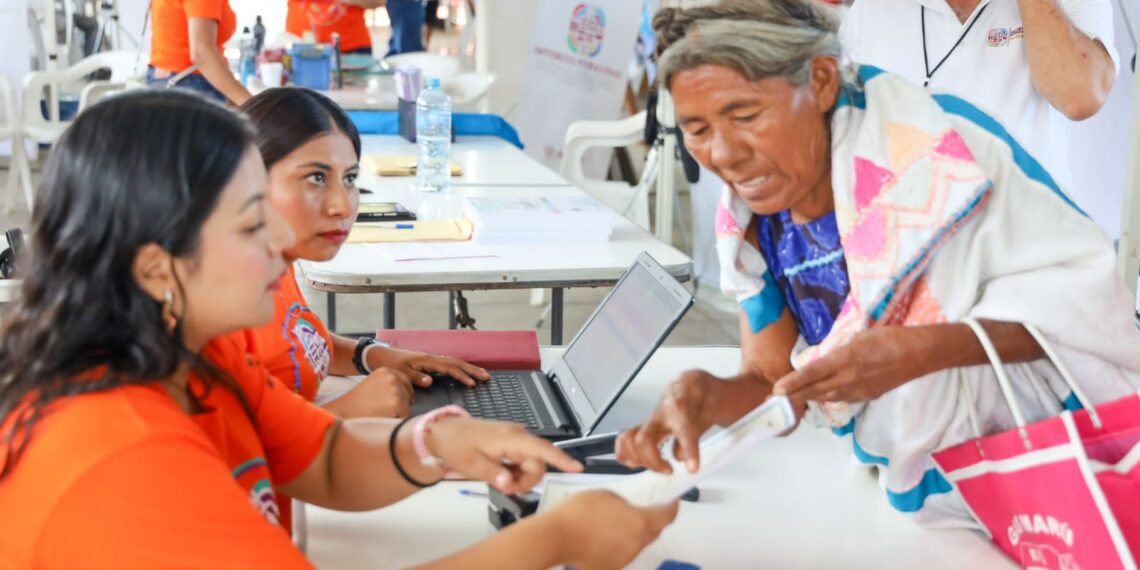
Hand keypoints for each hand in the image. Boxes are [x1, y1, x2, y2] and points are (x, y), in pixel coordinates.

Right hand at [325, 367, 412, 417]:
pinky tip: (382, 420)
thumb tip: (404, 393)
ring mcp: (395, 390)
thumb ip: (387, 384)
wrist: (342, 413)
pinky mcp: (397, 404)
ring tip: (380, 415)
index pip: (405, 381)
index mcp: (386, 370)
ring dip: (398, 414)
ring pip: (407, 406)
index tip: (395, 402)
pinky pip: (405, 416)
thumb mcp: (372, 384)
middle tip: (384, 411)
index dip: (402, 394)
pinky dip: (397, 421)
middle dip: (401, 404)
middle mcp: (392, 377)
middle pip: (408, 394)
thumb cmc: (355, 404)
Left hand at [372, 348, 489, 386]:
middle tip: (486, 377)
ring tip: (482, 375)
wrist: (381, 355)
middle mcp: (432, 357)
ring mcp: (432, 359)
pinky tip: (466, 372)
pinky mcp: (430, 361)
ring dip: (469, 368)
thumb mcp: (401, 373)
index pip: (449, 368)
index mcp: (427, 360)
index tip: (472, 383)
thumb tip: (431, 381)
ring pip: (455, 362)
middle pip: (457, 362)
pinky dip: (460, 367)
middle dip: (472, 370)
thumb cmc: (391, 365)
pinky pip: (450, 364)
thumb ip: (415, 378)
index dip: (461, 375)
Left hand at [427, 417, 582, 493]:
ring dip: (520, 477)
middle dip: (526, 480)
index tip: (576, 468)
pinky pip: (524, 460)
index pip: (541, 449)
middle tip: (504, 487)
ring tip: (499, 480)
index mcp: (510, 438)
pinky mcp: (512, 442)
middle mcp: (517, 435)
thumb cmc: (456, 445)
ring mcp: (515, 437)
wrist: (444, 433)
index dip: (560, 458)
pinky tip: (501, 472)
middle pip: (538, 463)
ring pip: (532, 463)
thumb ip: (494, 474)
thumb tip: (509, 483)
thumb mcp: (471, 465)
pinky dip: (516, 471)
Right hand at [543, 491, 678, 569]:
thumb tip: (629, 511)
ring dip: (632, 534)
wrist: (556, 537)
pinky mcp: (611, 568)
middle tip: (640, 511)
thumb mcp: (607, 495)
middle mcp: (637, 544)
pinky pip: (621, 555)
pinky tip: (602, 538)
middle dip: (651, 521)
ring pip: (636, 544)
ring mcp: (625, 559)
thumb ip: (626, 504)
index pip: (667, 516)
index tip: (672, 502)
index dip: (672, 507)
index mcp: (640, 523)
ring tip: (612, 524)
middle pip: (654, 532)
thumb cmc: (579, 512)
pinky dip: (617, 546)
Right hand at [615, 370, 723, 474]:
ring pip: (628, 439)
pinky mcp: (644, 425)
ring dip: (638, 459)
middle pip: (644, 439)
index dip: (688, 450)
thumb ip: (695, 436)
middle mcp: (660, 413)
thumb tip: (679, 457)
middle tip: (669, 470)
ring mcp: (650, 419)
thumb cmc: (702, 398)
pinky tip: (639, 461)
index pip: (682, 429)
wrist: (694, 385)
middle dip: (653, 461)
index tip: (692, 468)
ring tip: (655, 466)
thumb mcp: (709, 414)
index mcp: (680, 406)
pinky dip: (626, 454)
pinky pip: (625, 440)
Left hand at [772, 325, 926, 407]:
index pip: (813, 373)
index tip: (777, 389)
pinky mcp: (868, 396)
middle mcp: (850, 378)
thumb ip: (839, 350)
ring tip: (791, 399)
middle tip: (776, 400)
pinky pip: (842, 398)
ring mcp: (860, 390)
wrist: (920, 354)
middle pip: (816, 390)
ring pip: (828, 396)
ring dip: (809, 397)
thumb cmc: (890, 337)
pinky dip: (827, 396)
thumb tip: (825, 358)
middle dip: (795, 395)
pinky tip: (819, 395)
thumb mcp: (859, 337)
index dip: (793, 382)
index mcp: (846, 359)